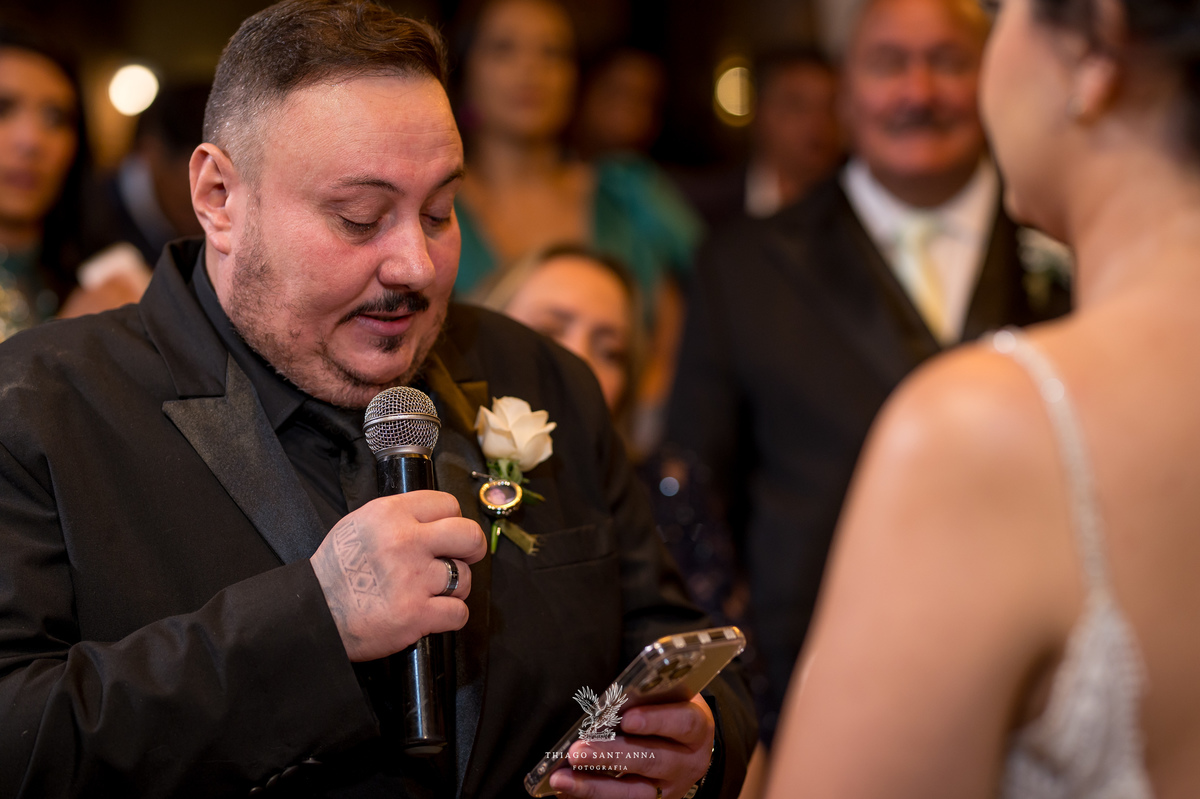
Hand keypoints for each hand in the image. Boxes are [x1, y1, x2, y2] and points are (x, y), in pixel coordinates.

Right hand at [310, 490, 486, 661]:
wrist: (314, 614)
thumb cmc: (335, 572)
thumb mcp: (360, 524)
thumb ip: (398, 518)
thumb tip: (434, 520)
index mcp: (390, 514)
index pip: (447, 503)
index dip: (453, 519)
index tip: (449, 533)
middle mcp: (405, 541)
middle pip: (469, 535)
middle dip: (472, 548)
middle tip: (464, 557)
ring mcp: (413, 578)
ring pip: (464, 577)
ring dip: (454, 588)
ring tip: (432, 591)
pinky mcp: (417, 614)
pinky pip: (459, 612)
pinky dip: (450, 616)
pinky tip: (432, 614)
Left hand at [549, 694, 714, 798]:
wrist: (686, 744)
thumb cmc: (667, 709)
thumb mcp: (666, 698)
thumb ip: (642, 699)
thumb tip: (602, 706)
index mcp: (697, 727)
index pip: (684, 723)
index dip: (656, 721)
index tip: (627, 719)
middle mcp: (688, 762)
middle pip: (652, 761)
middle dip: (612, 756)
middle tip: (577, 751)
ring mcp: (671, 789)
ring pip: (635, 793)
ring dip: (595, 785)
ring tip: (563, 778)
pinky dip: (592, 797)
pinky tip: (566, 789)